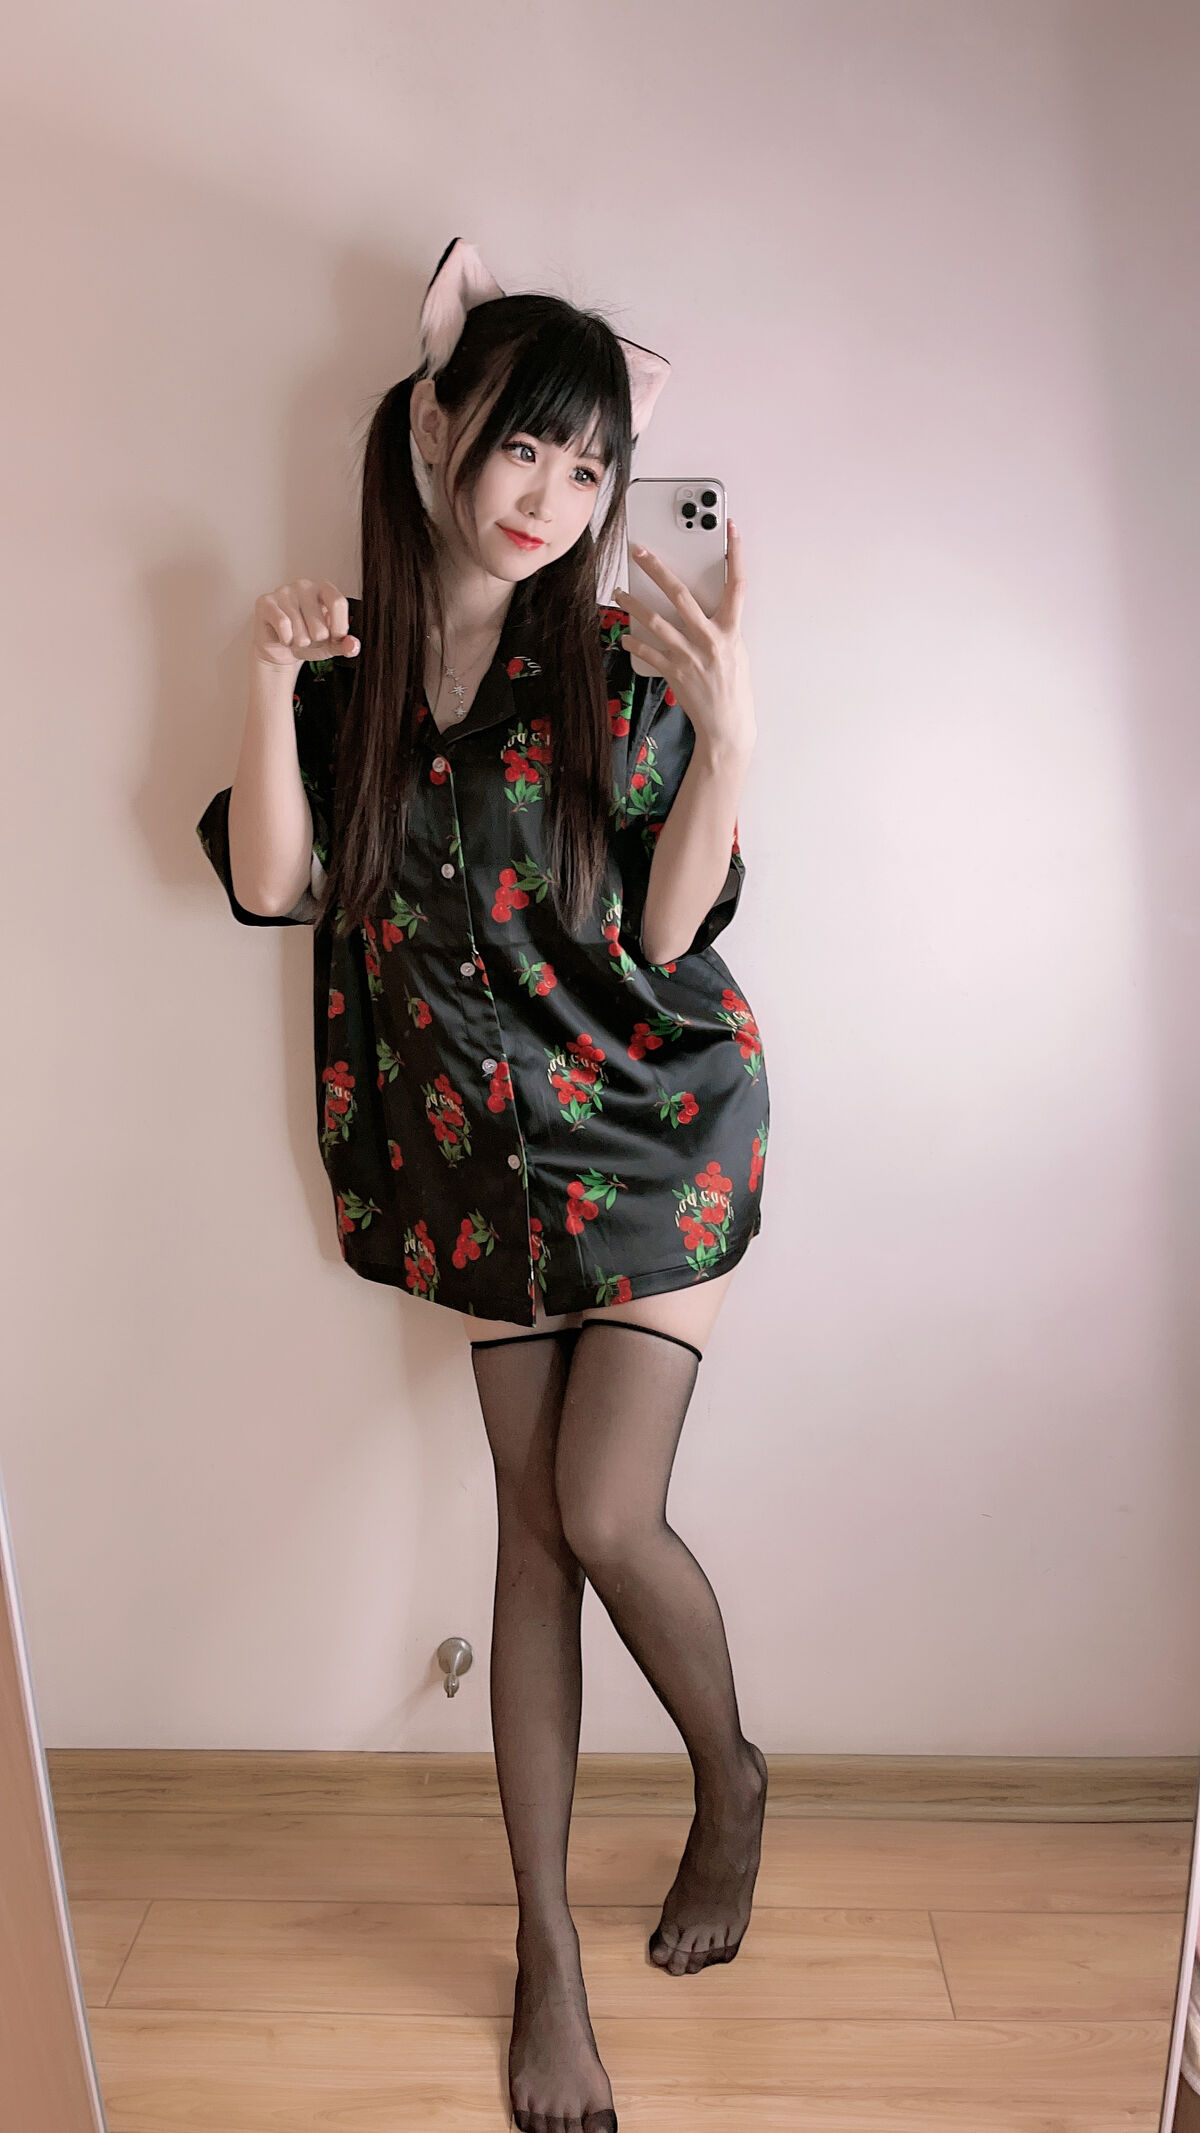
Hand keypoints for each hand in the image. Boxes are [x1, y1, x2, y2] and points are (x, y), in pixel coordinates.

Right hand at [252, 578, 359, 670]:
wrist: (279, 647)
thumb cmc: (307, 638)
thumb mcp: (330, 644)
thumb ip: (344, 644)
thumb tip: (353, 646)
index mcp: (324, 588)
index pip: (338, 603)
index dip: (339, 629)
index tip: (335, 638)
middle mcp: (304, 585)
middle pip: (320, 625)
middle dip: (316, 642)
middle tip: (308, 638)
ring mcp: (284, 591)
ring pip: (301, 632)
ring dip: (300, 643)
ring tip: (295, 638)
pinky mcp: (266, 602)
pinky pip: (284, 626)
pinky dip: (286, 640)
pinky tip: (284, 637)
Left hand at [614, 522, 754, 750]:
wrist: (728, 725)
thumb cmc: (733, 687)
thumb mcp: (736, 650)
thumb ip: (721, 625)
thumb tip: (701, 605)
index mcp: (731, 631)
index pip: (737, 585)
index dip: (736, 555)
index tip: (731, 529)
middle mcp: (711, 640)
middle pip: (681, 595)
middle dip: (658, 570)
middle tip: (640, 552)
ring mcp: (691, 656)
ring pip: (656, 621)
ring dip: (634, 604)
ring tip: (619, 592)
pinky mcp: (675, 672)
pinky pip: (649, 651)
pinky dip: (634, 640)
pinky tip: (623, 632)